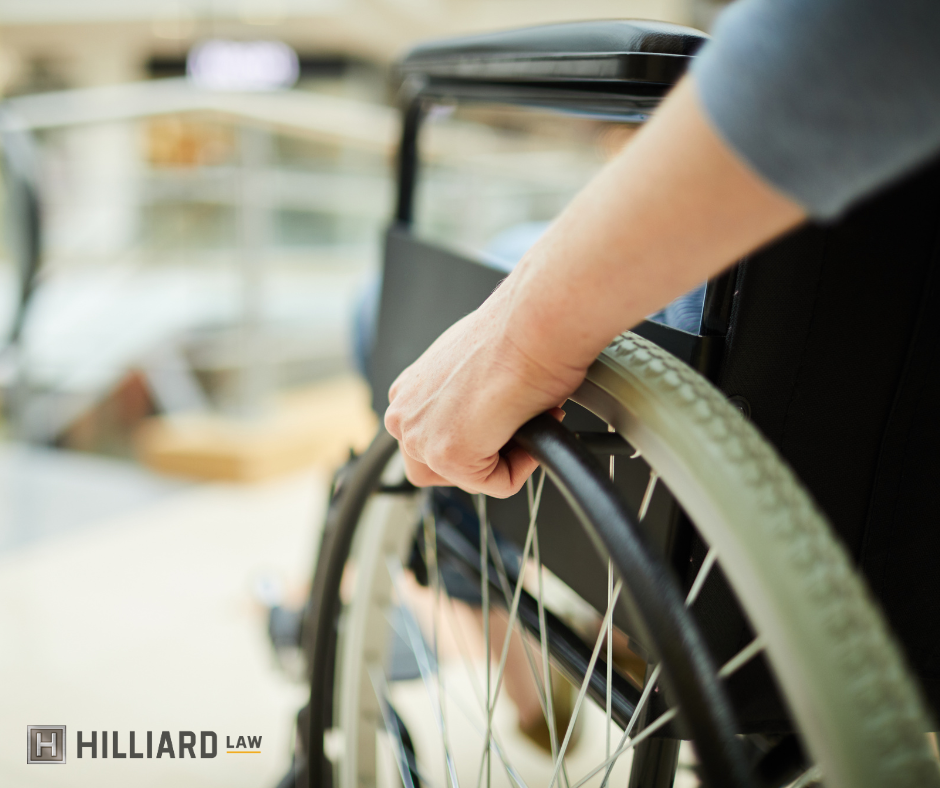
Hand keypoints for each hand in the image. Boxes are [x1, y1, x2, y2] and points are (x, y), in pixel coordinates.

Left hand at [384, 286, 583, 496]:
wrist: (531, 327)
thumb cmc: (512, 335)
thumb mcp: (471, 365)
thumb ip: (460, 397)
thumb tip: (482, 412)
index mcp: (407, 394)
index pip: (430, 441)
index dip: (475, 436)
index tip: (499, 417)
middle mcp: (404, 416)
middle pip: (439, 469)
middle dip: (481, 455)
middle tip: (511, 428)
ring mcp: (421, 439)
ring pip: (467, 478)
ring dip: (502, 460)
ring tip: (521, 424)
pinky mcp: (450, 456)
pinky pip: (499, 484)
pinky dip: (524, 464)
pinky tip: (527, 426)